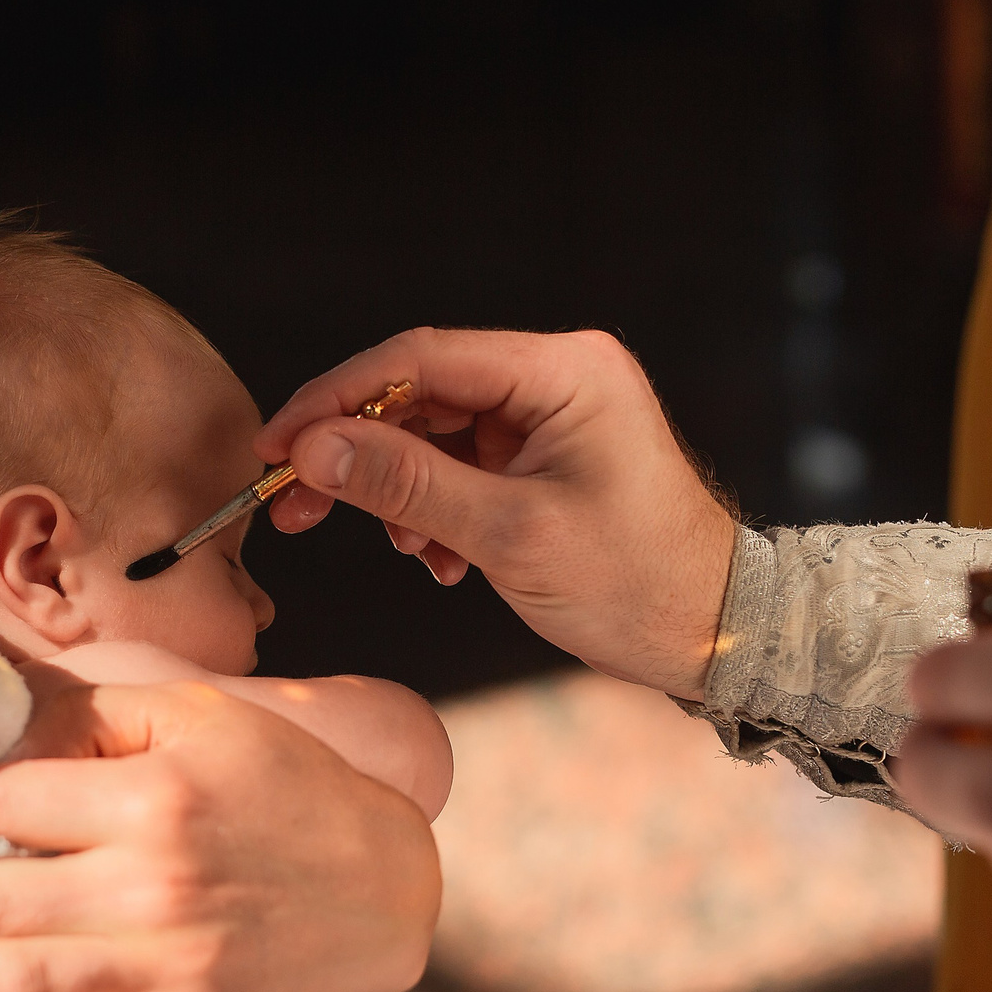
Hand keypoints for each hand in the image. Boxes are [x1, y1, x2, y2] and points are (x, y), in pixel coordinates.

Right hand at [254, 328, 738, 697]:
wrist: (713, 632)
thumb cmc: (635, 583)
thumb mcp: (508, 536)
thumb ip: (406, 484)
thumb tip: (314, 449)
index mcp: (563, 370)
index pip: (420, 359)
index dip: (336, 400)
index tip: (277, 445)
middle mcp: (558, 376)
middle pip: (420, 392)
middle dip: (357, 452)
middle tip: (298, 504)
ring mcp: (552, 414)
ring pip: (434, 433)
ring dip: (399, 491)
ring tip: (400, 549)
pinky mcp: (546, 454)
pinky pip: (463, 464)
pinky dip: (435, 509)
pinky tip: (438, 558)